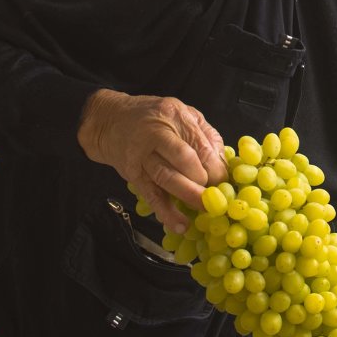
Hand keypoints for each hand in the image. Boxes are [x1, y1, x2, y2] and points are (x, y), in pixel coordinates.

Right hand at [77, 88, 227, 231]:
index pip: (200, 145)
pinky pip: (150, 195)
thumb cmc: (153, 116)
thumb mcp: (183, 112)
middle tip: (217, 196)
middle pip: (184, 161)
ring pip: (167, 178)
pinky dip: (165, 212)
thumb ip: (204, 134)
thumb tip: (222, 162)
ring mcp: (142, 155)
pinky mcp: (133, 174)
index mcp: (176, 116)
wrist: (110, 121)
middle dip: (203, 182)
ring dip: (187, 197)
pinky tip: (179, 224)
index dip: (216, 167)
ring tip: (204, 211)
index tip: (225, 182)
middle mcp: (158, 135)